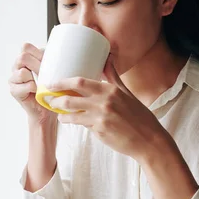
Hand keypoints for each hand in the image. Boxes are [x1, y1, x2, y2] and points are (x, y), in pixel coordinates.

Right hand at [8, 43, 55, 124]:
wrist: (47, 109)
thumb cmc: (51, 88)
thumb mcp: (52, 71)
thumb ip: (50, 60)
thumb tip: (61, 51)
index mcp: (25, 59)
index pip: (26, 47)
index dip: (37, 52)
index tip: (47, 62)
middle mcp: (17, 67)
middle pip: (22, 57)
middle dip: (37, 65)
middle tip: (46, 74)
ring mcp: (13, 78)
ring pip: (22, 72)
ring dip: (35, 77)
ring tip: (42, 84)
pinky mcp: (14, 90)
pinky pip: (25, 85)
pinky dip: (34, 88)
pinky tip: (38, 91)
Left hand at [47, 55, 174, 161]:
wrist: (149, 140)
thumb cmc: (139, 116)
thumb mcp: (126, 92)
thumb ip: (113, 76)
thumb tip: (106, 58)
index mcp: (110, 89)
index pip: (80, 82)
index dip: (62, 82)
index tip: (52, 83)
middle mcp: (105, 102)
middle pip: (70, 98)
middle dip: (55, 98)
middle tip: (48, 99)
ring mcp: (102, 117)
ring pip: (72, 114)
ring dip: (61, 114)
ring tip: (57, 114)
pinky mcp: (100, 131)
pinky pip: (82, 125)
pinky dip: (74, 123)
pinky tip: (69, 122)